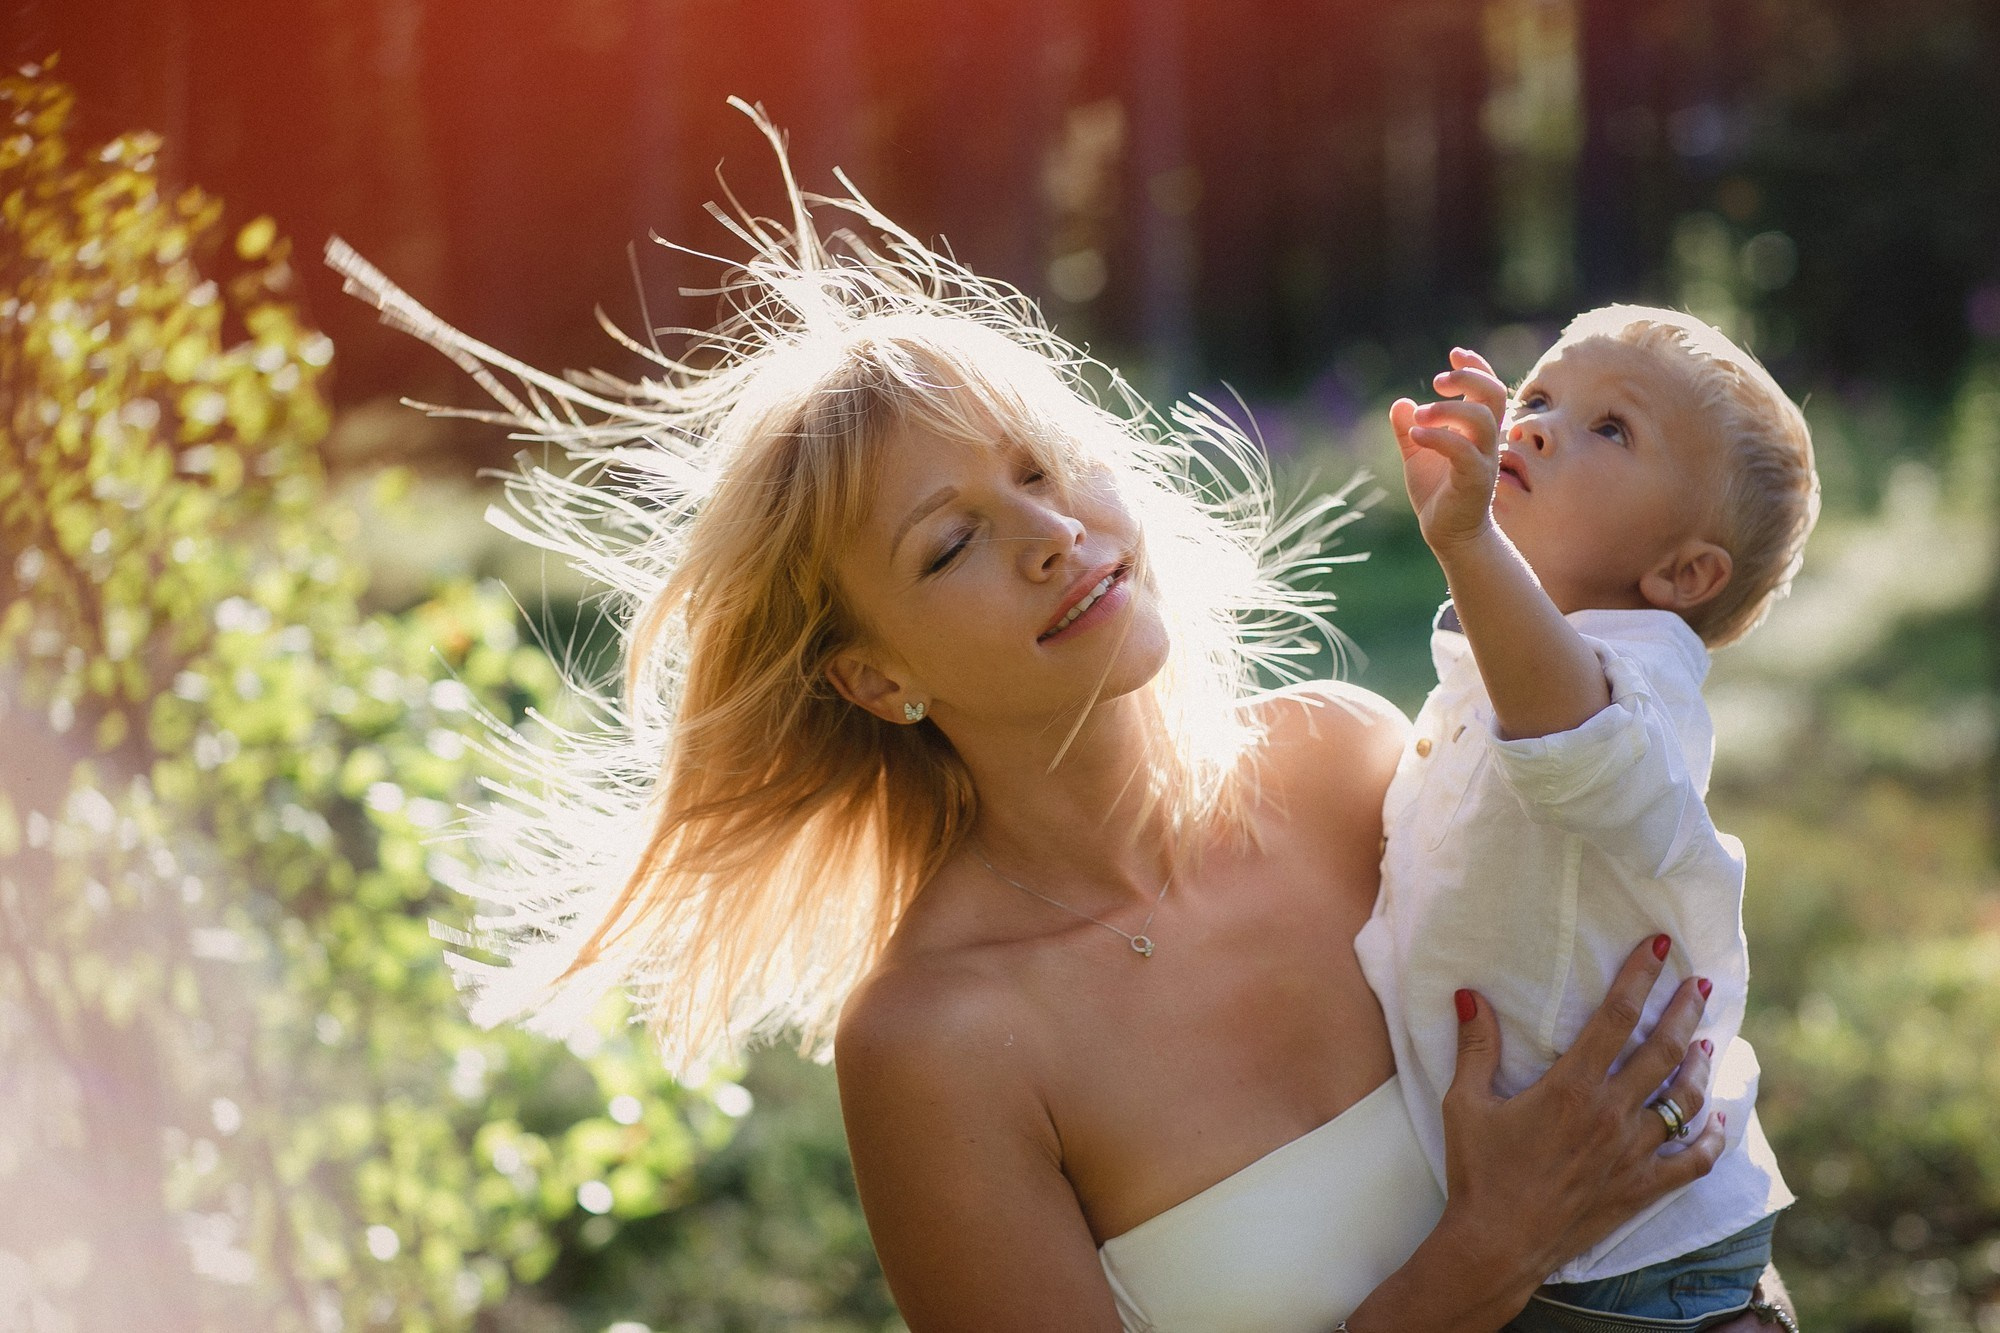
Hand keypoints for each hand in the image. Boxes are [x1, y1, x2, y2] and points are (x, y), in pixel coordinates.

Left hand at [1390, 348, 1511, 554]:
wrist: (1447, 533)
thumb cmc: (1438, 491)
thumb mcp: (1417, 454)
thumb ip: (1409, 429)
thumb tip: (1400, 403)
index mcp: (1477, 430)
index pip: (1488, 388)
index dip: (1476, 367)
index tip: (1455, 353)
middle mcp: (1487, 441)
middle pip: (1494, 395)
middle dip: (1469, 379)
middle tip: (1437, 381)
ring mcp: (1485, 460)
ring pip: (1481, 420)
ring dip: (1448, 410)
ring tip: (1419, 416)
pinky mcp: (1475, 480)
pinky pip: (1464, 452)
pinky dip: (1439, 438)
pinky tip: (1416, 436)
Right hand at [1436, 934, 1725, 1305]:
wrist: (1498, 1243)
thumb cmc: (1479, 1171)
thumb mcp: (1465, 1103)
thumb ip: (1475, 1047)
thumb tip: (1469, 995)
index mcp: (1572, 1087)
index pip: (1616, 1017)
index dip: (1639, 977)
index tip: (1658, 948)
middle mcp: (1611, 1114)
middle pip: (1663, 1050)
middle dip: (1684, 1011)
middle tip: (1697, 984)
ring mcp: (1632, 1152)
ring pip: (1684, 1099)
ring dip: (1700, 1065)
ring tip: (1706, 1041)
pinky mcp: (1641, 1187)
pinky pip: (1692, 1160)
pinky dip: (1711, 1137)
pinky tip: (1719, 1120)